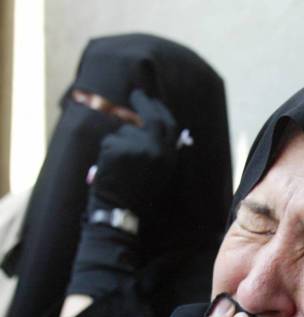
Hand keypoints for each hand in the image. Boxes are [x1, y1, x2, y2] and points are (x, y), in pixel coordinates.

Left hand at [91, 89, 177, 217]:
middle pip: (151, 117)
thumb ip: (160, 150)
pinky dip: (108, 150)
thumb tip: (154, 124)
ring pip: (126, 130)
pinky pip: (111, 140)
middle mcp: (157, 149)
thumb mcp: (159, 172)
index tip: (153, 101)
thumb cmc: (137, 193)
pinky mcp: (118, 147)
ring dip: (120, 140)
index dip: (161, 111)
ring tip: (119, 162)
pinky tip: (110, 165)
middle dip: (143, 103)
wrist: (120, 210)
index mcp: (169, 156)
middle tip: (136, 94)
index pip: (169, 125)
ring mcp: (137, 147)